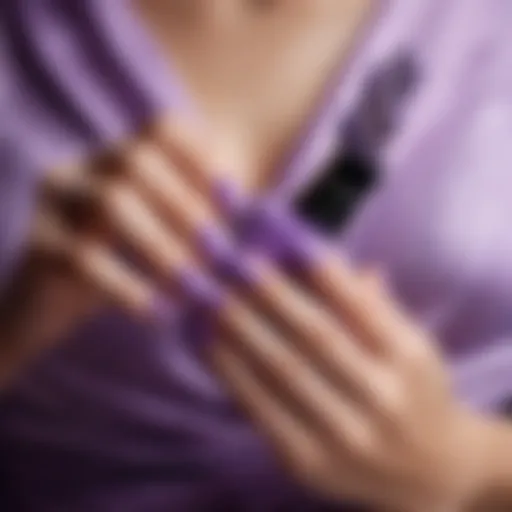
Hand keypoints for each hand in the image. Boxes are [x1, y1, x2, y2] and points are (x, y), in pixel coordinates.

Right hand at [0, 118, 233, 386]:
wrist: (52, 305)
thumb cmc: (122, 269)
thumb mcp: (164, 241)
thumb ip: (203, 228)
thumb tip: (250, 230)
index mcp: (118, 158)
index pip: (160, 129)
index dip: (201, 158)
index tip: (234, 202)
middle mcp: (84, 167)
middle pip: (138, 161)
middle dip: (187, 209)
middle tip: (220, 254)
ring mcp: (54, 200)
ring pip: (112, 203)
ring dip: (163, 248)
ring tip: (194, 287)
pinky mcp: (37, 243)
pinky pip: (82, 257)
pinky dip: (128, 286)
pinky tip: (157, 312)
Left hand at [210, 243, 490, 510]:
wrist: (426, 470)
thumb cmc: (411, 389)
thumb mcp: (409, 342)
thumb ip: (368, 302)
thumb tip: (315, 254)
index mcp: (408, 358)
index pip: (358, 304)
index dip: (317, 270)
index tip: (279, 236)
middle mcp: (382, 398)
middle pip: (314, 335)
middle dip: (268, 293)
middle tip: (231, 259)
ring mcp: (345, 435)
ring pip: (281, 370)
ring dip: (238, 327)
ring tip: (207, 294)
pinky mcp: (309, 462)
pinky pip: (261, 409)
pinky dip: (230, 371)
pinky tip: (208, 341)